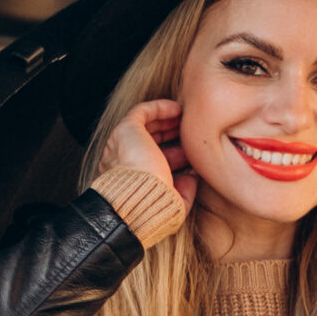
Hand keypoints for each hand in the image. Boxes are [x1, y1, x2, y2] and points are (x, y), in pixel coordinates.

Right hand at [96, 97, 196, 211]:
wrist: (139, 199)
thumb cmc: (155, 207)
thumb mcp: (175, 203)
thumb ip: (185, 191)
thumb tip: (192, 177)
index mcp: (135, 179)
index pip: (155, 162)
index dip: (176, 156)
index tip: (193, 154)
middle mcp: (126, 160)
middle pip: (150, 142)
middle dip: (172, 136)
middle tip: (191, 133)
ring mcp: (123, 144)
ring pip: (145, 125)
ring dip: (167, 120)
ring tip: (186, 118)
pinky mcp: (125, 130)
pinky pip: (141, 112)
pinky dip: (160, 108)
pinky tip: (177, 109)